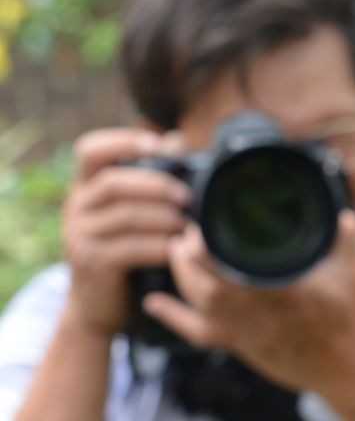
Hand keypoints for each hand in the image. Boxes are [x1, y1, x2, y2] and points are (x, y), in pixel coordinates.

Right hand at [62, 128, 190, 336]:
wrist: (100, 305)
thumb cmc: (126, 249)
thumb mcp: (132, 211)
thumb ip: (150, 178)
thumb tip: (177, 139)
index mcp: (87, 186)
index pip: (90, 150)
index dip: (122, 141)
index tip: (157, 143)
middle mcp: (77, 206)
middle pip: (113, 182)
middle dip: (155, 185)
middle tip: (186, 196)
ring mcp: (80, 236)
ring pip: (124, 215)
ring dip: (162, 217)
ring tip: (186, 224)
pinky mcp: (92, 263)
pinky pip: (128, 248)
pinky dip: (158, 245)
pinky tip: (176, 248)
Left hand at [143, 211, 354, 388]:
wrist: (346, 370)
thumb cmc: (352, 321)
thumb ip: (349, 239)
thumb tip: (343, 212)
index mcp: (289, 291)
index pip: (238, 268)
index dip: (210, 247)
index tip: (200, 223)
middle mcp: (263, 314)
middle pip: (209, 286)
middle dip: (189, 257)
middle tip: (184, 232)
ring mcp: (249, 333)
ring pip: (201, 305)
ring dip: (181, 276)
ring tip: (176, 251)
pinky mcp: (242, 346)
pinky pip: (200, 334)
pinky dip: (174, 318)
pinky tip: (154, 304)